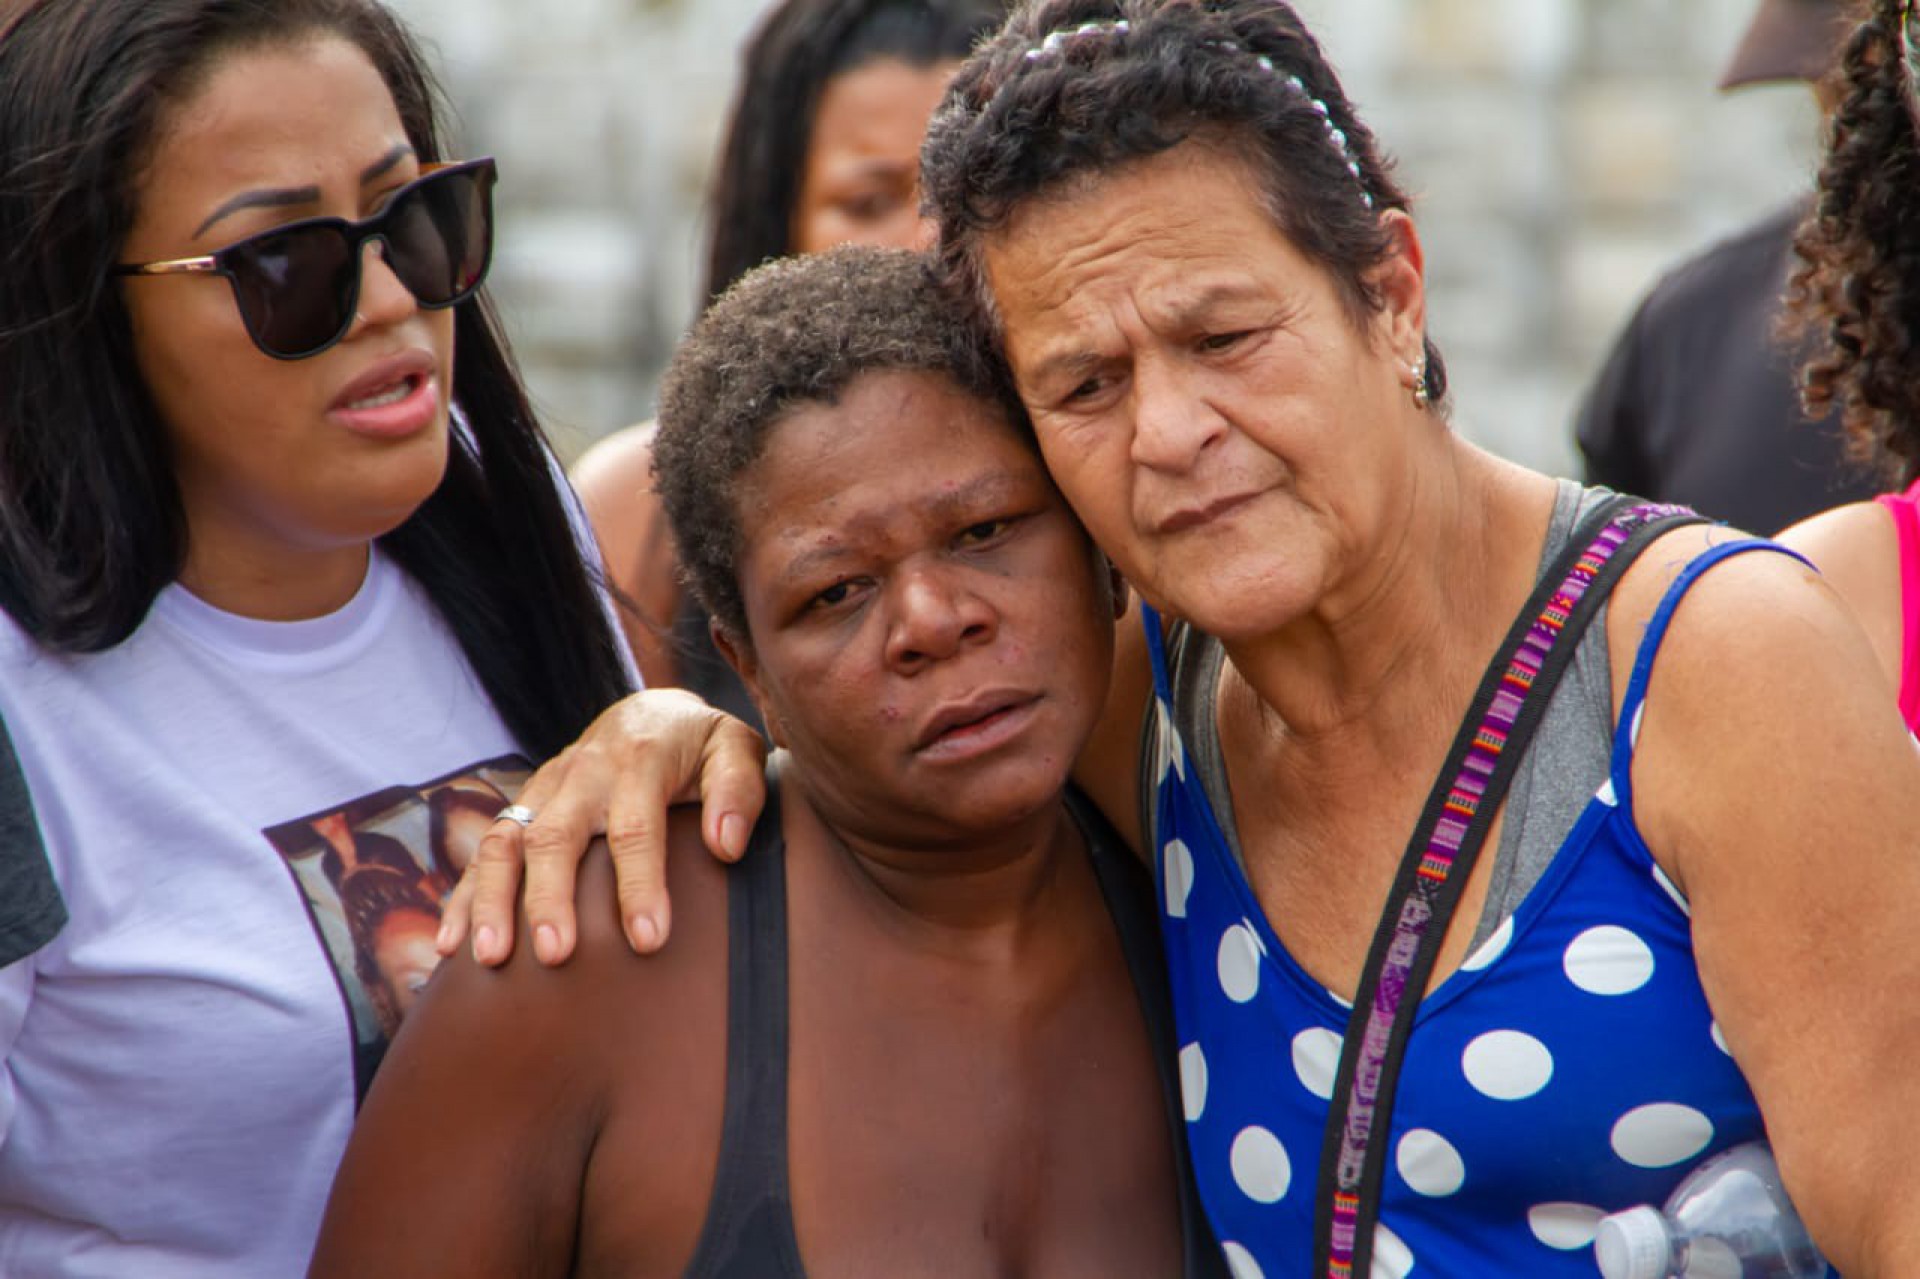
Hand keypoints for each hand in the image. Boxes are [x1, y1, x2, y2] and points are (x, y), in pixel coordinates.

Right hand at [436, 689, 767, 965]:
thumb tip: (727, 844)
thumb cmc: (701, 746)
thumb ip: (738, 790)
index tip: (647, 940)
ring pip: (505, 842)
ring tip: (489, 959)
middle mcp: (582, 772)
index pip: (636, 826)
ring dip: (492, 901)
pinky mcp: (522, 807)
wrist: (650, 714)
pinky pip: (485, 851)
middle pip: (555, 835)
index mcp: (639, 758)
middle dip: (549, 897)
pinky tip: (452, 947)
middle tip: (554, 955)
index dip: (639, 885)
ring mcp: (544, 789)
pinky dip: (464, 897)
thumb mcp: (734, 749)